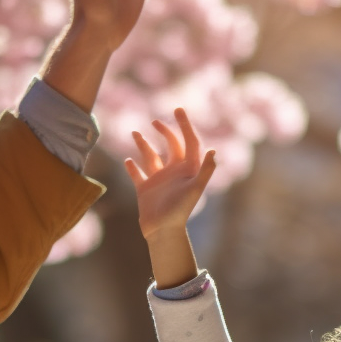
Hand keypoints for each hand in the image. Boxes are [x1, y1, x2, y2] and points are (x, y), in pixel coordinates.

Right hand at [125, 108, 215, 289]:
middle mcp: (174, 172)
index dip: (185, 125)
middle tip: (155, 121)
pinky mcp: (145, 190)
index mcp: (187, 169)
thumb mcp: (195, 189)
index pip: (189, 142)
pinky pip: (137, 175)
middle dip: (165, 131)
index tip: (178, 109)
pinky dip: (132, 167)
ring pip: (151, 156)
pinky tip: (128, 160)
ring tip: (135, 133)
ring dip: (144, 144)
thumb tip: (213, 151)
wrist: (164, 232)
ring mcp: (158, 180)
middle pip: (171, 146)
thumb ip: (205, 170)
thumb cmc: (181, 211)